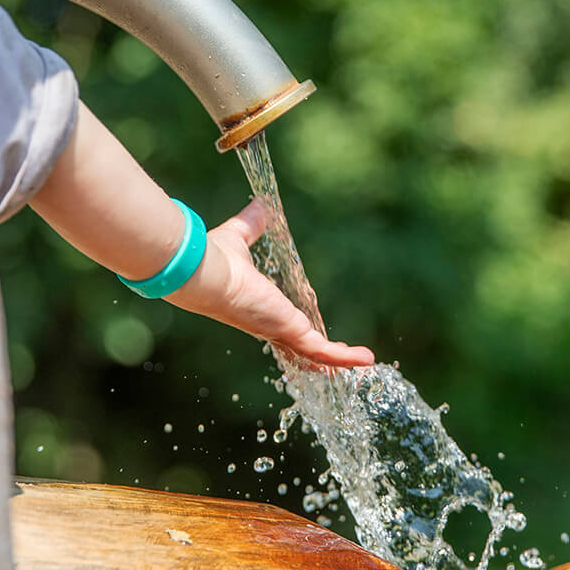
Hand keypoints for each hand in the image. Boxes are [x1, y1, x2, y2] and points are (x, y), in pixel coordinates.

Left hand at [165, 198, 374, 367]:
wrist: (204, 272)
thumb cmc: (214, 259)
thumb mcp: (240, 238)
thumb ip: (252, 225)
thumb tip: (259, 206)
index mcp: (258, 309)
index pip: (282, 325)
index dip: (298, 330)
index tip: (311, 330)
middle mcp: (269, 326)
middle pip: (299, 348)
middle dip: (321, 355)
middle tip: (340, 358)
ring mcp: (280, 332)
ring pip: (314, 354)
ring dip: (338, 361)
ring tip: (362, 363)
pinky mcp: (290, 331)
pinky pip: (322, 350)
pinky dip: (344, 357)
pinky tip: (365, 359)